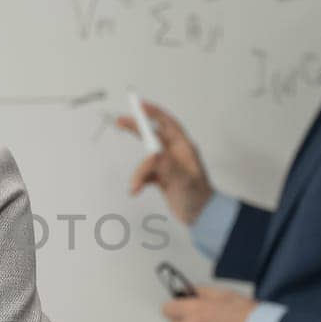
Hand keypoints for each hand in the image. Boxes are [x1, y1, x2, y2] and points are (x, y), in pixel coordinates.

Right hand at [116, 100, 213, 224]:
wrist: (200, 216)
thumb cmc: (198, 197)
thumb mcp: (183, 180)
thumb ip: (167, 165)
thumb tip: (152, 153)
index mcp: (184, 148)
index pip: (167, 123)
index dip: (153, 112)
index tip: (139, 105)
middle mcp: (175, 153)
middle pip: (153, 135)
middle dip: (137, 129)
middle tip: (121, 122)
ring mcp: (167, 165)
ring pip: (146, 160)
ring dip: (138, 172)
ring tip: (135, 186)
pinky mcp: (161, 176)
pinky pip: (145, 173)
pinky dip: (139, 180)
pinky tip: (136, 189)